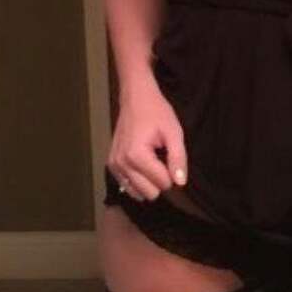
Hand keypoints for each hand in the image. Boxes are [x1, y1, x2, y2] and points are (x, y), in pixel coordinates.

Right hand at [108, 73, 187, 201]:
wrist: (135, 98)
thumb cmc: (156, 112)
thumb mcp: (174, 132)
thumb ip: (178, 158)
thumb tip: (180, 183)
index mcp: (137, 155)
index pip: (163, 183)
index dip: (172, 172)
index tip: (169, 155)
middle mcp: (122, 163)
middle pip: (150, 193)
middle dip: (160, 179)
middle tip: (161, 158)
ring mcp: (114, 165)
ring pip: (138, 193)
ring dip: (148, 181)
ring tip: (151, 160)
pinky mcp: (111, 165)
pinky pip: (127, 186)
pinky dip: (137, 180)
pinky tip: (142, 164)